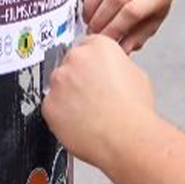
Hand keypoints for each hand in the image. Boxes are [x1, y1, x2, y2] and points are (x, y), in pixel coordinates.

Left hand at [42, 35, 160, 171]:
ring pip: (59, 86)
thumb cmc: (133, 111)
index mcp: (98, 46)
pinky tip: (80, 122)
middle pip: (71, 64)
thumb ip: (117, 66)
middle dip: (79, 78)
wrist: (125, 138)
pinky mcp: (48, 105)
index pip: (88, 46)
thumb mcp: (136, 75)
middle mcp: (75, 59)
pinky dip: (61, 115)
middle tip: (94, 95)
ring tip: (89, 112)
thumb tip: (111, 71)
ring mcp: (59, 82)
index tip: (94, 73)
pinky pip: (52, 107)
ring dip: (69, 96)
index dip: (92, 63)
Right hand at [81, 0, 176, 51]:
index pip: (132, 11)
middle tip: (92, 32)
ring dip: (90, 7)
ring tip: (89, 20)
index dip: (114, 28)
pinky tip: (89, 5)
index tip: (103, 41)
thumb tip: (120, 51)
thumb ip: (137, 37)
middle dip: (100, 19)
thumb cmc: (155, 2)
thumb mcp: (154, 22)